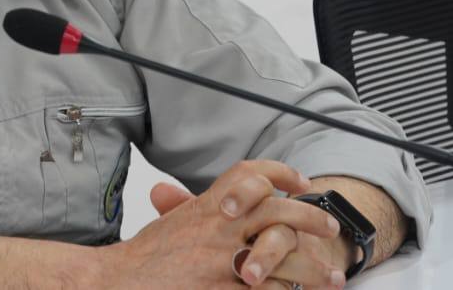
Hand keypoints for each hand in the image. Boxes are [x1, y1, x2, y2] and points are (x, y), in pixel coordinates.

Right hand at [96, 160, 339, 288]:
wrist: (119, 281)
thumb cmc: (145, 257)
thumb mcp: (171, 222)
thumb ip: (187, 205)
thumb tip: (194, 194)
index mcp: (209, 206)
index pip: (251, 175)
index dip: (281, 173)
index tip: (302, 182)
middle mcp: (220, 229)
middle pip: (278, 212)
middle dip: (311, 219)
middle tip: (331, 228)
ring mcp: (223, 262)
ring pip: (283, 258)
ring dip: (312, 269)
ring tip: (333, 277)